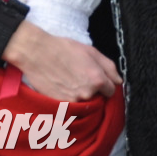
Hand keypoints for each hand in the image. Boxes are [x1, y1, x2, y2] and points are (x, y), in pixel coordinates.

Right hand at [2, 21, 121, 100]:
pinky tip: (63, 86)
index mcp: (97, 80)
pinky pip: (70, 105)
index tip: (98, 79)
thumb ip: (109, 68)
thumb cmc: (64, 50)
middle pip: (97, 97)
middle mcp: (86, 93)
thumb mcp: (92, 52)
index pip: (111, 91)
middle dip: (93, 90)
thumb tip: (119, 81)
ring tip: (71, 81)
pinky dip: (69, 98)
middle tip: (81, 77)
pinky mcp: (59, 105)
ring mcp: (72, 101)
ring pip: (84, 102)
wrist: (37, 53)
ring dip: (81, 95)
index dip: (106, 84)